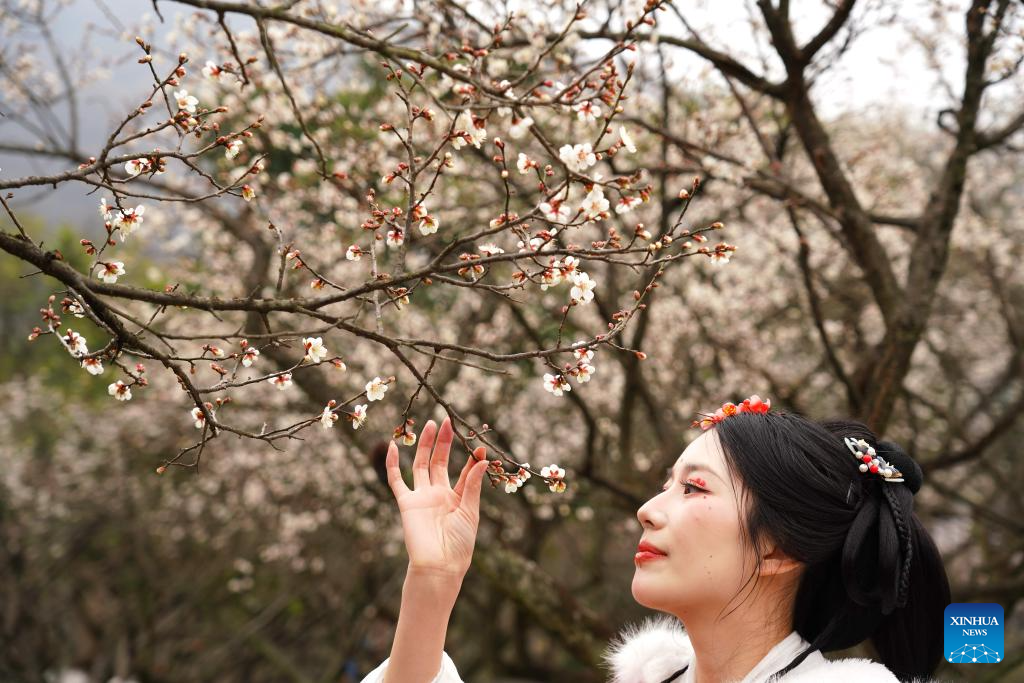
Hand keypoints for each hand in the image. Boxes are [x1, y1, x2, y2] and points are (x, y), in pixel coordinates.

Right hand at [385, 416, 488, 578]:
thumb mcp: (470, 512)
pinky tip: (391, 444)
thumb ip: (472, 485)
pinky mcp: (406, 502)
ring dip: (426, 445)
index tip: (478, 444)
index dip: (470, 457)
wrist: (439, 566)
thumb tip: (482, 460)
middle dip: (444, 442)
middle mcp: (438, 494)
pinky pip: (396, 479)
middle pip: (440, 461)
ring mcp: (421, 496)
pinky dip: (392, 463)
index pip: (464, 472)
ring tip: (431, 424)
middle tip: (448, 420)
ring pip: (421, 464)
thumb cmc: (459, 544)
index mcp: (457, 498)